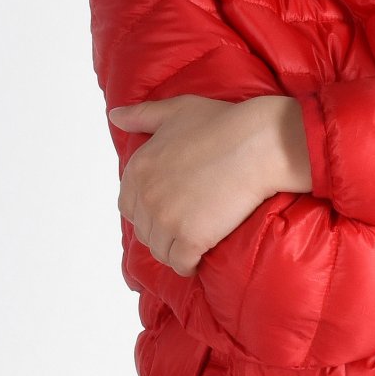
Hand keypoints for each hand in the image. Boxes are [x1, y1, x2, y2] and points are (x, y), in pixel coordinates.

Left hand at [106, 94, 283, 276]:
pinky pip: (181, 264)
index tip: (168, 212)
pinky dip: (188, 265)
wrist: (259, 144)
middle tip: (184, 230)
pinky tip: (199, 260)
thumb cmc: (224, 124)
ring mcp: (166, 219)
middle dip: (162, 233)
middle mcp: (146, 195)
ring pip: (160, 251)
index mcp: (138, 168)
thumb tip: (115, 117)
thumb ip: (142, 115)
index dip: (147, 212)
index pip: (128, 206)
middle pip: (144, 231)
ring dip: (174, 251)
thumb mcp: (176, 110)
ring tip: (192, 246)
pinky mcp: (190, 238)